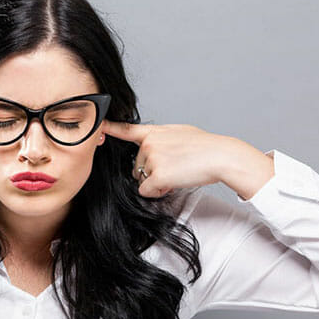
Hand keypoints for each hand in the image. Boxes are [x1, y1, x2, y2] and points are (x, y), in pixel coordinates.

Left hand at [100, 120, 228, 196]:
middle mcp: (149, 143)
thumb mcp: (180, 133)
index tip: (98, 126)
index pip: (127, 130)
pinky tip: (173, 182)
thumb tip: (153, 147)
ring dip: (156, 182)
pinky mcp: (157, 174)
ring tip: (177, 172)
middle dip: (151, 172)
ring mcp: (152, 158)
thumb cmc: (205, 147)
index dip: (110, 128)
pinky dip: (158, 191)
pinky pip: (147, 191)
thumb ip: (162, 139)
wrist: (220, 156)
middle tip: (174, 166)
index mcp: (155, 132)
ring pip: (142, 180)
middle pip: (136, 167)